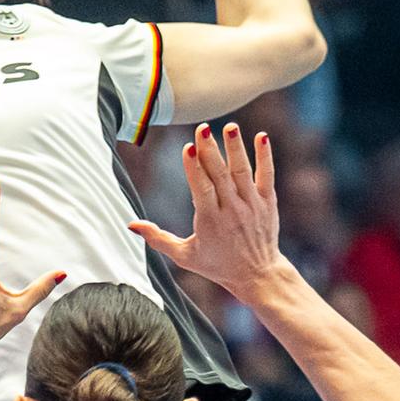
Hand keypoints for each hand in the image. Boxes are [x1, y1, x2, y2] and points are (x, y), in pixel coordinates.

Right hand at [129, 124, 290, 297]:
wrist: (257, 274)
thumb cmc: (216, 264)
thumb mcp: (184, 256)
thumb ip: (157, 238)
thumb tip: (131, 225)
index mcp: (209, 221)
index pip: (201, 189)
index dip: (194, 167)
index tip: (188, 147)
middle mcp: (232, 210)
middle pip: (219, 175)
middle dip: (210, 151)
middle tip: (203, 129)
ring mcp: (252, 205)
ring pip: (242, 171)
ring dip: (235, 147)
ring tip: (229, 126)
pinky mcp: (268, 202)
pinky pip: (266, 175)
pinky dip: (265, 156)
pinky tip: (261, 136)